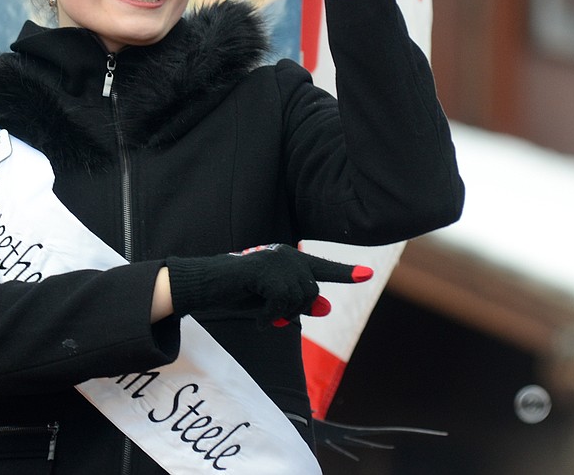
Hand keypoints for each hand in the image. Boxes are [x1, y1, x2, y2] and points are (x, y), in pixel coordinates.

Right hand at [165, 244, 372, 326]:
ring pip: (299, 299)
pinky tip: (256, 318)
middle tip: (268, 314)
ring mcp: (278, 261)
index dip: (346, 273)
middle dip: (293, 310)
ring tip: (260, 312)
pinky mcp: (266, 271)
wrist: (205, 284)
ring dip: (280, 313)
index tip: (368, 275)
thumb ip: (298, 302)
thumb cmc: (236, 292)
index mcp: (290, 258)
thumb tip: (326, 308)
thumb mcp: (272, 301)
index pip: (322, 269)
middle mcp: (288, 255)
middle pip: (311, 294)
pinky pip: (281, 303)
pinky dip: (269, 316)